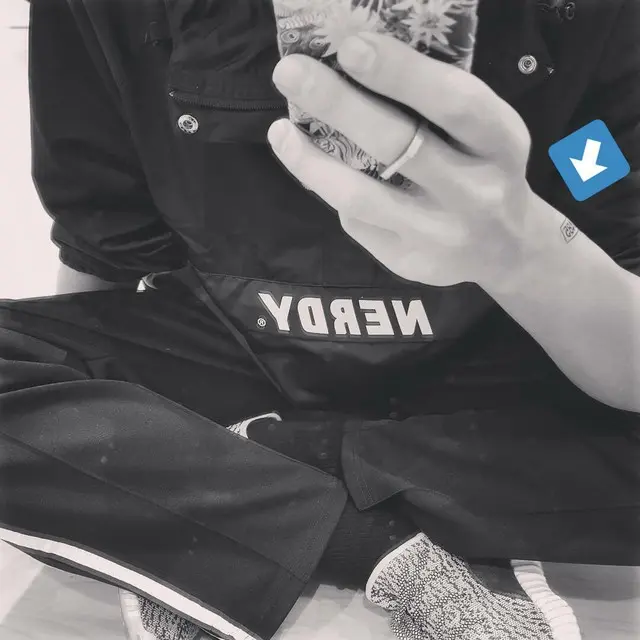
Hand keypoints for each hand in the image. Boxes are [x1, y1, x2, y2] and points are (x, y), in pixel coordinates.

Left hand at [268, 32, 536, 289]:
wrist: (505, 249)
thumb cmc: (483, 170)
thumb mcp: (483, 131)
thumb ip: (436, 106)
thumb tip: (354, 65)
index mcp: (500, 144)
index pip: (454, 104)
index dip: (401, 75)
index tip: (350, 47)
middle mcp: (474, 193)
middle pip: (398, 147)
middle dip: (338, 104)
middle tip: (290, 73)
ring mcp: (439, 235)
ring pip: (361, 196)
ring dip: (312, 161)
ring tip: (280, 133)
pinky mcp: (409, 261)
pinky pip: (357, 221)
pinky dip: (331, 189)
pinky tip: (317, 171)